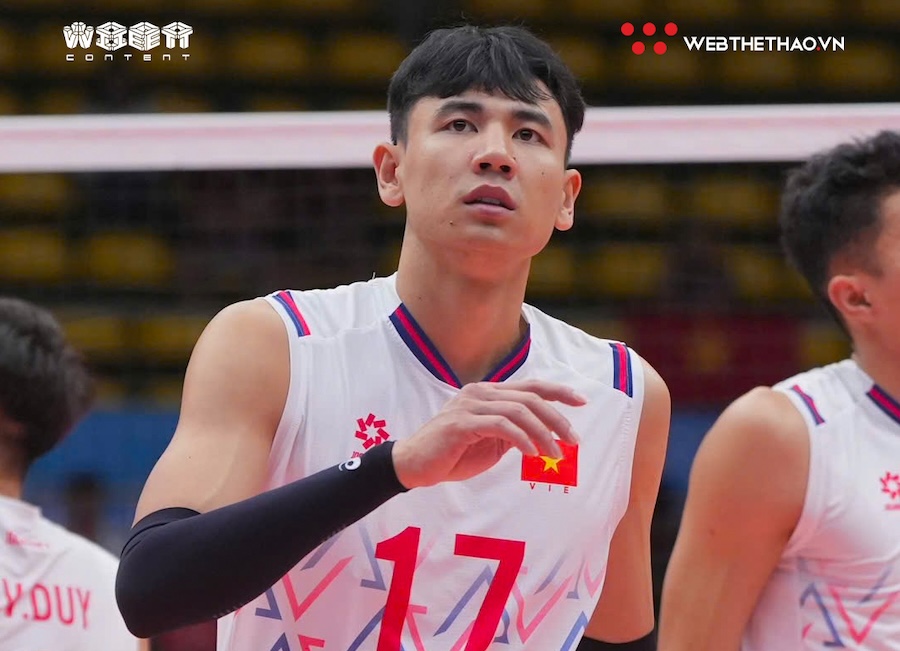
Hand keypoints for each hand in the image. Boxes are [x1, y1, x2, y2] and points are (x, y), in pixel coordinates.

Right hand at [391, 379, 585, 488]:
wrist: (414, 465)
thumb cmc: (451, 454)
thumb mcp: (489, 443)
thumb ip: (511, 433)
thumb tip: (540, 436)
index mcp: (487, 394)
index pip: (529, 386)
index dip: (558, 391)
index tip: (582, 401)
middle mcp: (480, 393)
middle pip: (530, 397)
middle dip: (557, 418)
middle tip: (574, 440)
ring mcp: (470, 405)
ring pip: (519, 411)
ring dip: (543, 433)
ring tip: (556, 453)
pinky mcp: (462, 422)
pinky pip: (501, 426)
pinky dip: (522, 439)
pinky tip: (532, 454)